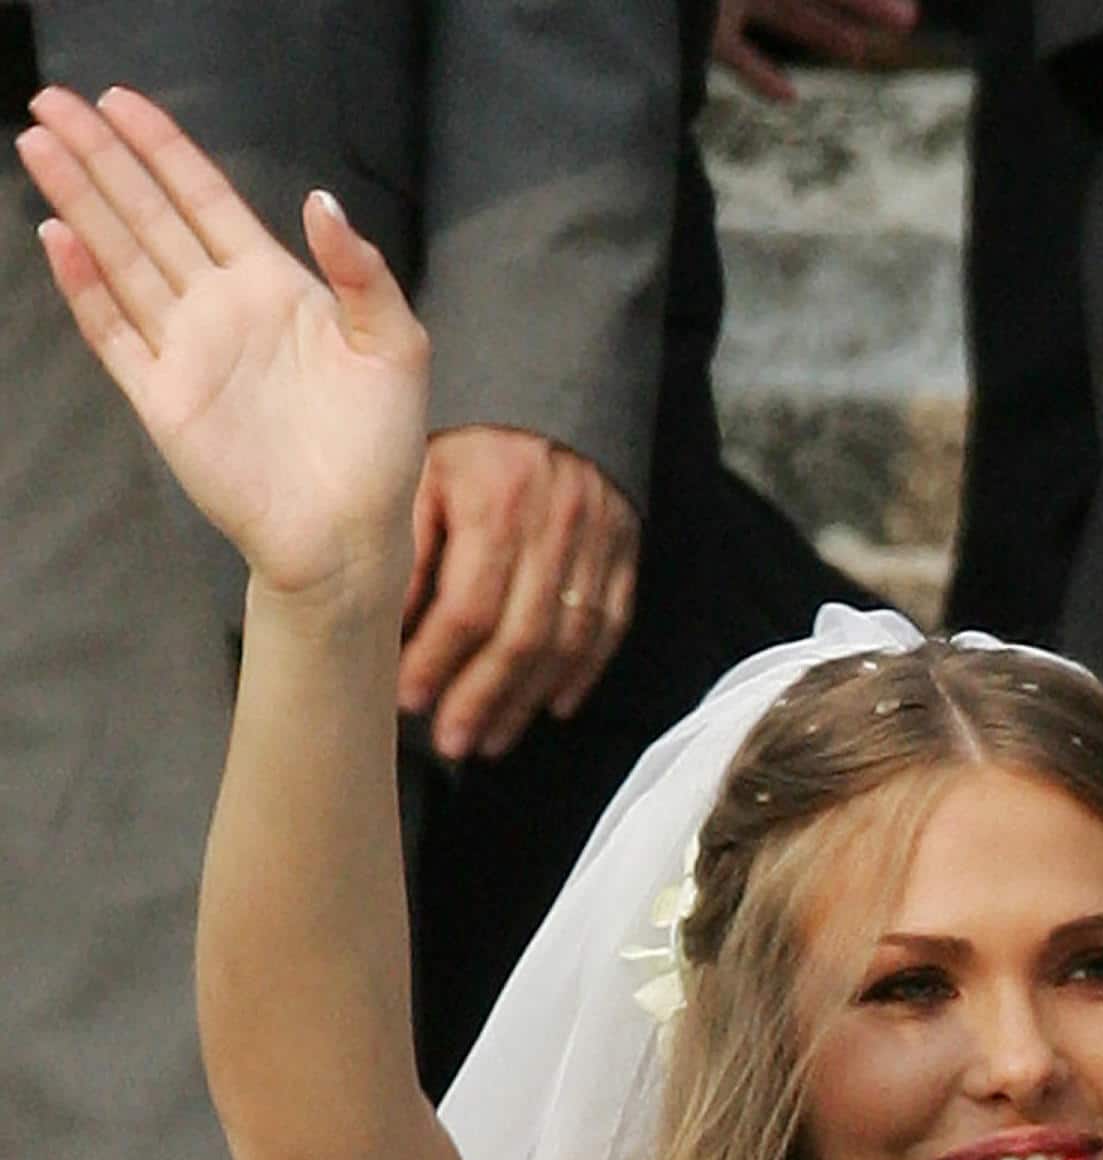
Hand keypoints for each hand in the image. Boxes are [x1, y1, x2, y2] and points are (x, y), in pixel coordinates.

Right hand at [16, 87, 425, 605]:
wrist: (352, 531)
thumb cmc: (382, 443)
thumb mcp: (396, 346)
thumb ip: (364, 273)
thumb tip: (321, 200)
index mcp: (277, 285)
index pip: (207, 200)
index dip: (164, 149)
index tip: (120, 101)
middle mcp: (222, 306)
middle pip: (148, 215)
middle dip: (102, 158)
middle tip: (52, 100)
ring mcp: (187, 348)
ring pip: (121, 258)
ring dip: (80, 203)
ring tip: (39, 144)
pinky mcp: (163, 396)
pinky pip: (114, 330)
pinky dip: (85, 286)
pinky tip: (58, 238)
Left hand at [396, 428, 639, 759]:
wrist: (553, 384)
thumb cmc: (470, 431)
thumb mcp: (423, 465)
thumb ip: (407, 541)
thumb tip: (386, 624)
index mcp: (496, 500)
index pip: (468, 604)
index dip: (437, 660)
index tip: (407, 699)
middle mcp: (555, 525)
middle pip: (521, 635)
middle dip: (482, 698)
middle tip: (450, 742)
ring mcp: (598, 542)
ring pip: (567, 641)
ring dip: (526, 699)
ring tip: (490, 738)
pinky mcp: (626, 551)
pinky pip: (610, 625)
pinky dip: (582, 672)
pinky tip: (552, 706)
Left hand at [714, 0, 920, 101]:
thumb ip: (800, 7)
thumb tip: (896, 13)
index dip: (868, 1)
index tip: (908, 18)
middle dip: (861, 7)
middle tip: (906, 23)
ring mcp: (726, 1)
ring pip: (784, 16)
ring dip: (823, 32)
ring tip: (858, 51)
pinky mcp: (703, 32)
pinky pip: (736, 53)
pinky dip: (761, 75)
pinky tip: (791, 99)